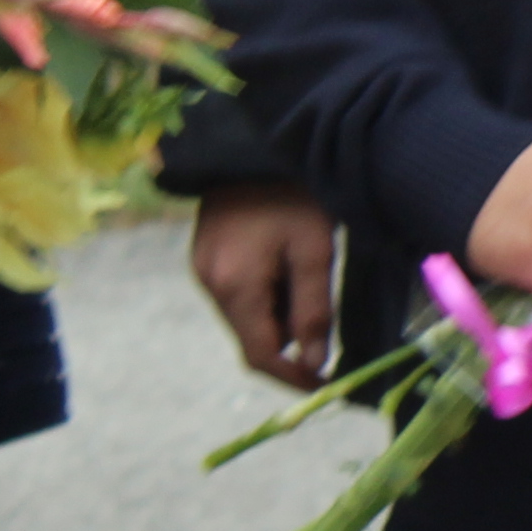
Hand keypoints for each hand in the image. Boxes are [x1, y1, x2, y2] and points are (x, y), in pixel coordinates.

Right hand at [190, 182, 339, 389]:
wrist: (253, 144)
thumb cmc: (293, 194)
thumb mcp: (314, 251)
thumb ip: (313, 311)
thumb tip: (312, 363)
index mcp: (234, 286)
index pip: (260, 354)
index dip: (292, 378)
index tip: (326, 386)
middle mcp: (209, 283)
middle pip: (251, 336)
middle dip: (290, 344)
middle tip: (329, 333)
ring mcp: (202, 268)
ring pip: (245, 316)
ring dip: (280, 317)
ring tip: (311, 285)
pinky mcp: (206, 254)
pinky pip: (238, 293)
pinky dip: (266, 297)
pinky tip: (289, 270)